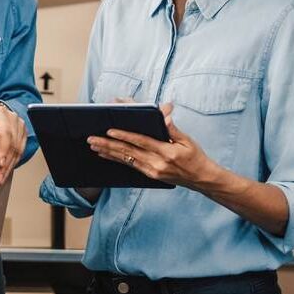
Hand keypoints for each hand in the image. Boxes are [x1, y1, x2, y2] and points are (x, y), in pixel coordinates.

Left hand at [0, 102, 27, 185]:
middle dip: (5, 163)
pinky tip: (5, 172)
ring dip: (9, 166)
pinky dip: (12, 164)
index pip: (4, 130)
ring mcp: (18, 126)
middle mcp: (11, 118)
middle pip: (12, 143)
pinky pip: (20, 152)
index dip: (3, 147)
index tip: (0, 163)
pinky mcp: (22, 135)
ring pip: (18, 150)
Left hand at [87, 103, 214, 187]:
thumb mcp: (188, 140)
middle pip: (128, 152)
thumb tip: (165, 114)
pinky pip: (130, 166)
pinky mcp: (150, 175)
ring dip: (108, 152)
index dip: (124, 136)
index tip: (110, 130)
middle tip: (92, 138)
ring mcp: (152, 171)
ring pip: (126, 159)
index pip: (141, 142)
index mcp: (167, 152)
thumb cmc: (195, 156)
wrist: (202, 179)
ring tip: (93, 145)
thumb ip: (173, 128)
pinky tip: (105, 155)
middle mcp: (157, 163)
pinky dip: (116, 160)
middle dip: (108, 144)